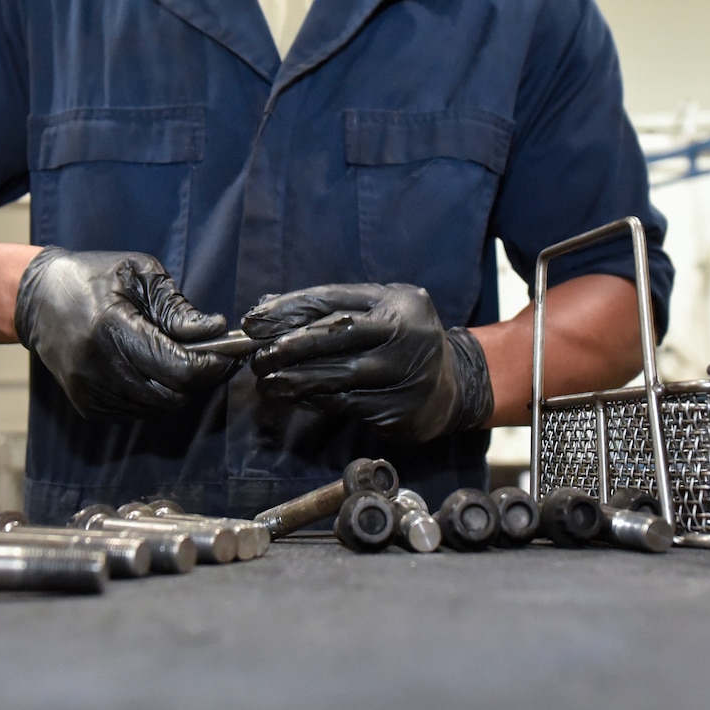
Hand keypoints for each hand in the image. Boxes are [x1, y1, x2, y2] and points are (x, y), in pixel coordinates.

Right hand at [13, 249, 233, 417]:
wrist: (38, 299)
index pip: (177, 367)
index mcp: (111, 329)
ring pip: (157, 407)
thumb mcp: (139, 275)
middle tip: (216, 355)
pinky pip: (137, 412)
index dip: (212, 364)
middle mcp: (97, 367)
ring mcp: (89, 391)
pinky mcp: (87, 406)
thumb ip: (177, 307)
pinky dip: (155, 396)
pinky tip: (153, 369)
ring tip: (183, 358)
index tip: (233, 351)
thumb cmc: (94, 277)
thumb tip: (215, 330)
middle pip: (172, 393)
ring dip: (179, 388)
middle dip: (201, 377)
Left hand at [242, 283, 493, 443]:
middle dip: (288, 346)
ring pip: (337, 376)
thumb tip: (267, 308)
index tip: (254, 322)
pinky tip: (296, 398)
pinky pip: (347, 404)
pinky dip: (316, 401)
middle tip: (258, 358)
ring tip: (267, 383)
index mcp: (399, 301)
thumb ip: (330, 307)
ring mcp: (407, 374)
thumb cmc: (403, 341)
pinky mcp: (401, 410)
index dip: (288, 311)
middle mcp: (407, 333)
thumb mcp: (378, 311)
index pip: (333, 300)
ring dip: (295, 380)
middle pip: (335, 336)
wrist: (455, 387)